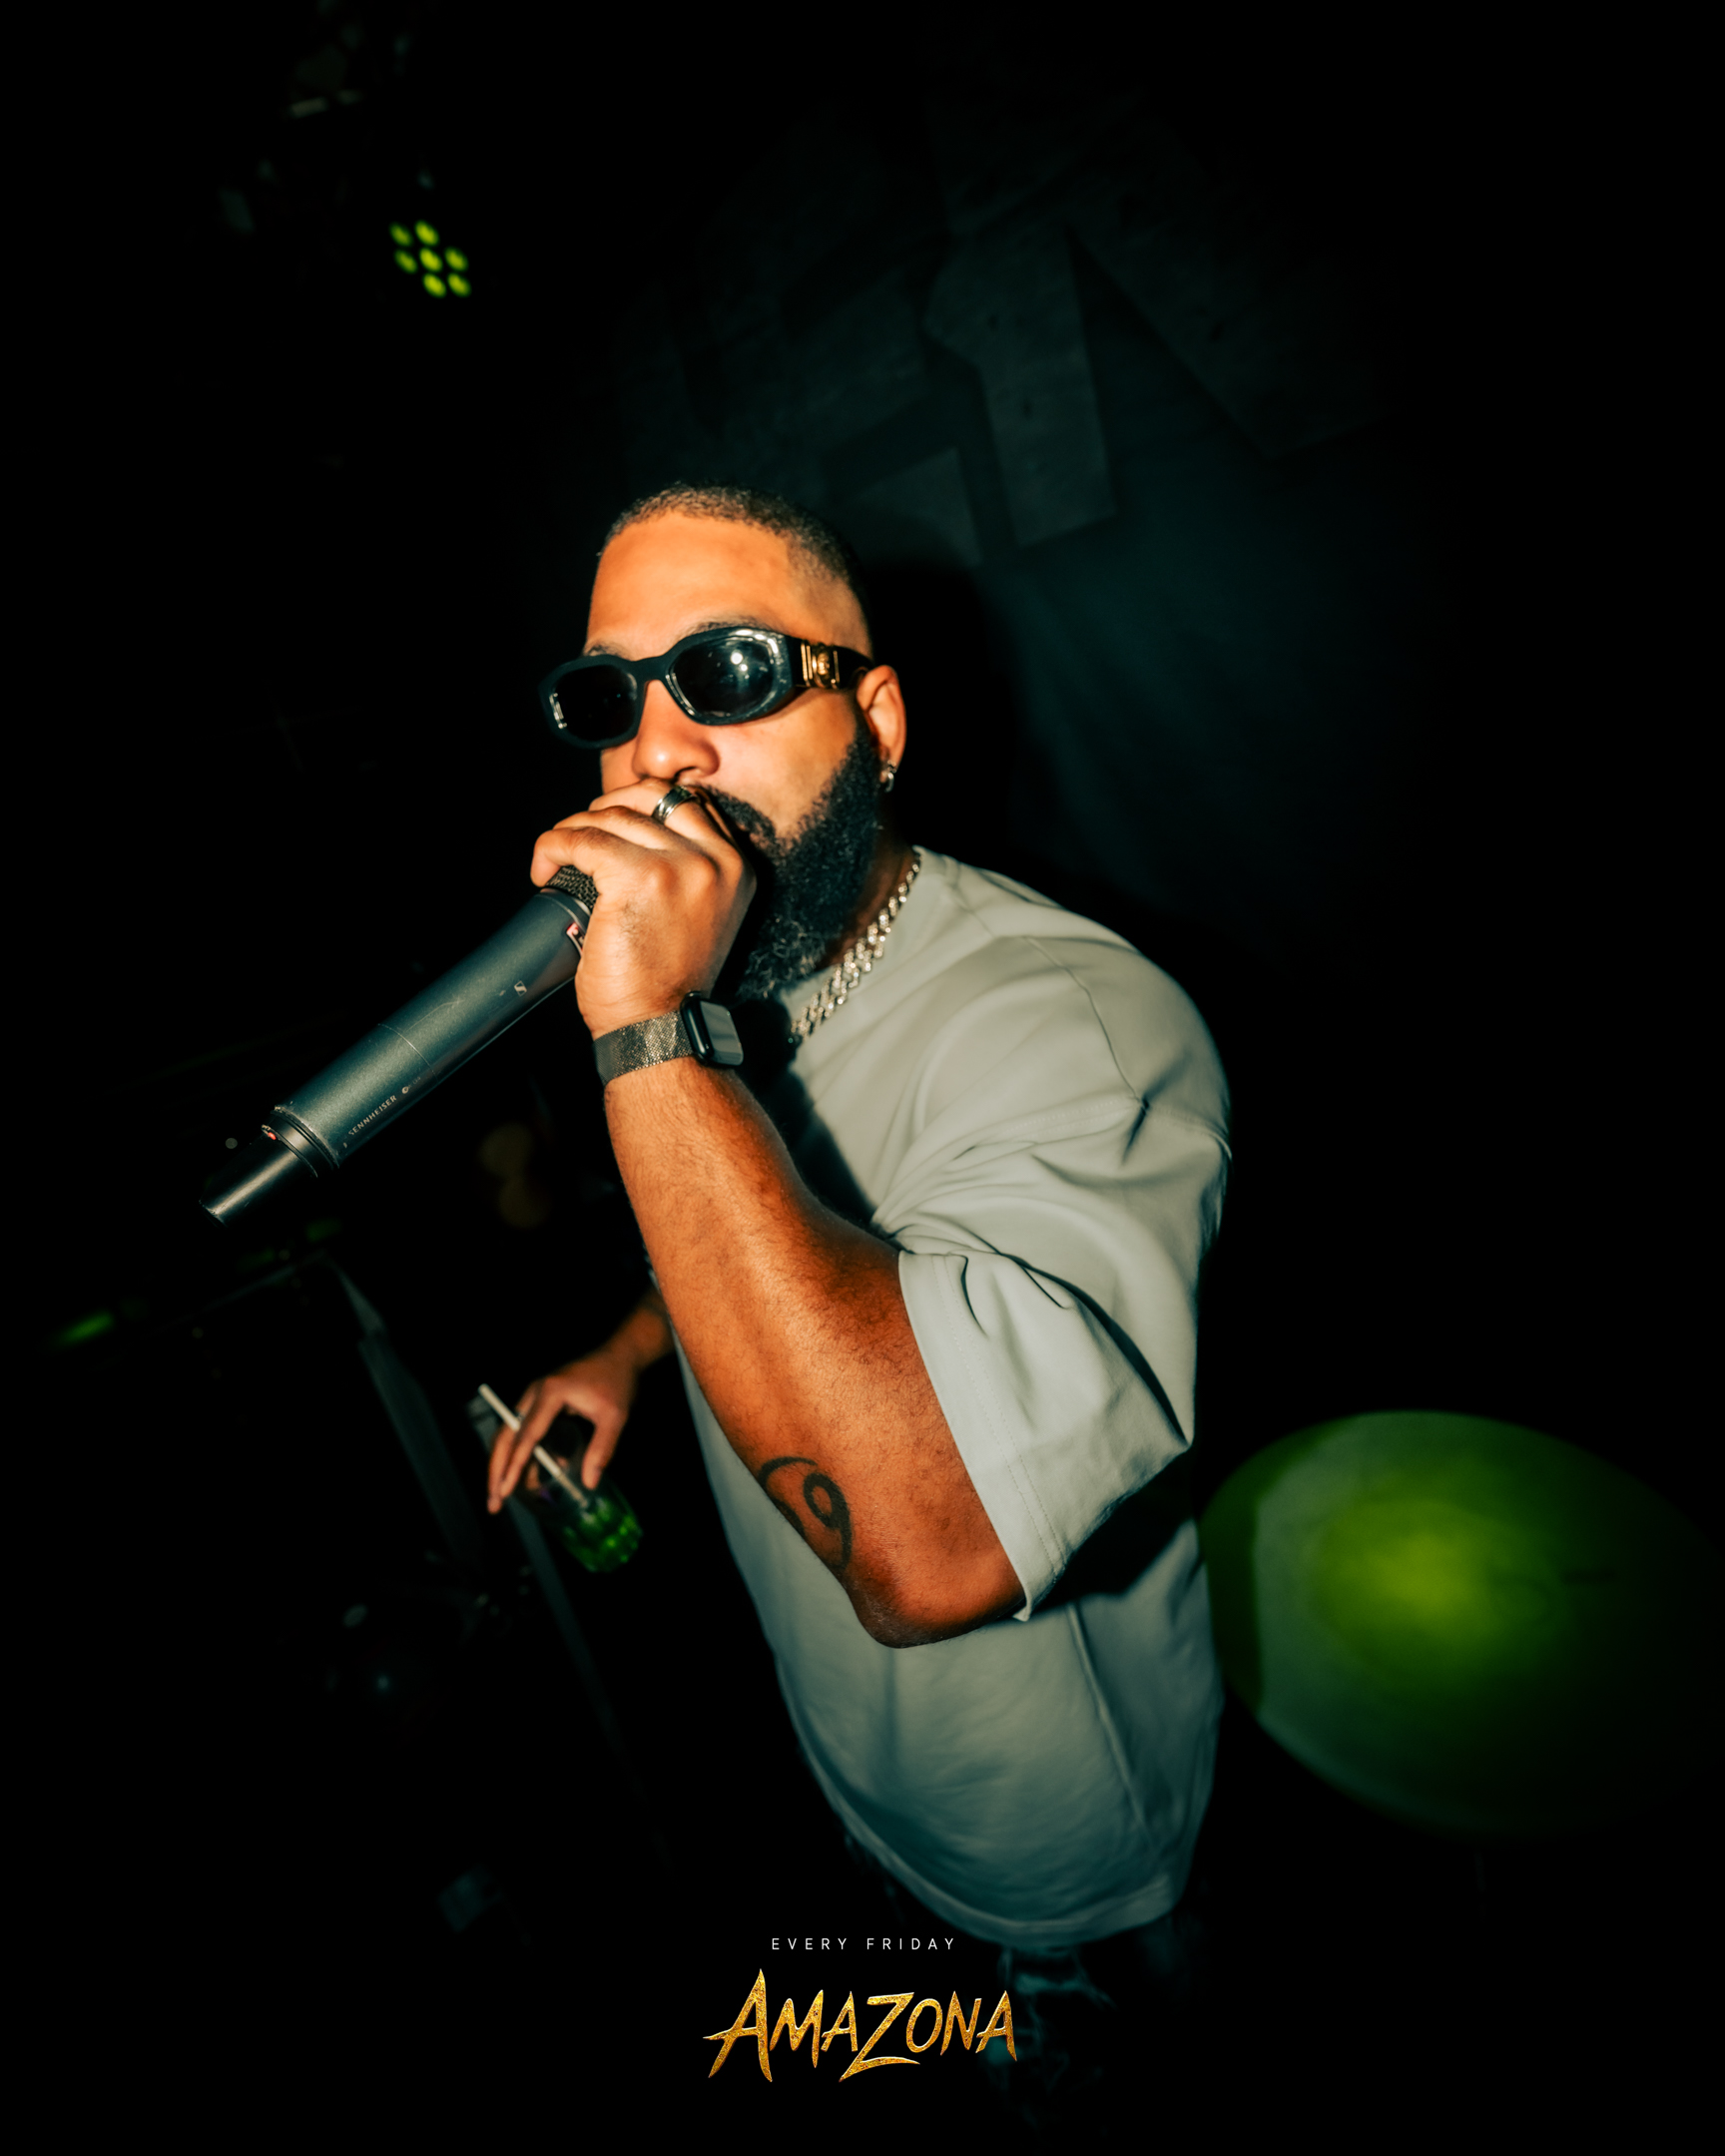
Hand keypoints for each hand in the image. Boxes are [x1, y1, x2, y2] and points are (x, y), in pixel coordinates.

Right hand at [486, 1340, 641, 1510]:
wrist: (619, 1355)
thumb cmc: (617, 1382)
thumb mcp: (615, 1417)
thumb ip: (601, 1449)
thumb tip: (590, 1483)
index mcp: (550, 1393)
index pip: (526, 1435)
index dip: (515, 1465)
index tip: (506, 1490)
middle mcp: (535, 1393)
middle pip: (507, 1436)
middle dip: (497, 1470)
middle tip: (494, 1502)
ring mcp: (534, 1397)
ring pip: (510, 1435)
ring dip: (505, 1465)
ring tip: (505, 1496)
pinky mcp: (539, 1403)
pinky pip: (523, 1432)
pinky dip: (523, 1455)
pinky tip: (532, 1476)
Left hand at [528, 782, 754, 1038]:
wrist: (659, 1028)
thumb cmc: (668, 981)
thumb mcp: (700, 914)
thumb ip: (687, 869)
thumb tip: (637, 827)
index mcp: (737, 866)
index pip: (689, 802)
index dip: (642, 804)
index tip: (611, 825)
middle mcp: (717, 860)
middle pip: (651, 795)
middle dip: (606, 807)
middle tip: (581, 837)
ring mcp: (681, 865)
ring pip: (611, 816)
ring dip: (572, 830)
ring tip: (557, 859)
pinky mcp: (639, 877)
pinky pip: (582, 840)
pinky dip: (553, 847)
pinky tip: (544, 869)